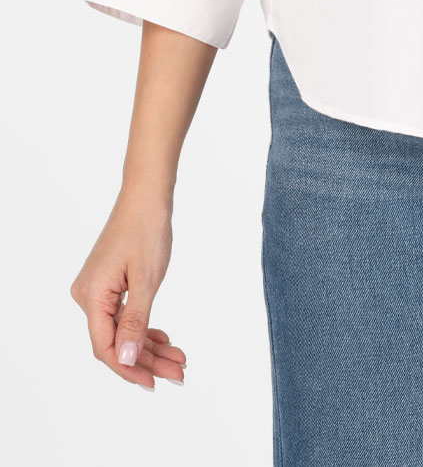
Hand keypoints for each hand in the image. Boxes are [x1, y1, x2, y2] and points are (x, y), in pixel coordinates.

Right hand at [69, 188, 186, 390]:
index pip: (105, 347)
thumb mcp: (147, 279)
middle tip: (179, 373)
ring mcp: (97, 290)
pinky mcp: (108, 284)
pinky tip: (164, 339)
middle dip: (148, 360)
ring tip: (179, 360)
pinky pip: (123, 315)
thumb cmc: (147, 229)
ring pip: (122, 330)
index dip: (129, 368)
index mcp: (92, 296)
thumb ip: (135, 322)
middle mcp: (88, 295)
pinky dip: (144, 327)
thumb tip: (124, 359)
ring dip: (149, 346)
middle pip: (116, 341)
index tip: (156, 382)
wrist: (146, 195)